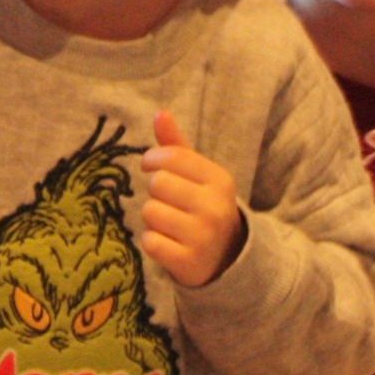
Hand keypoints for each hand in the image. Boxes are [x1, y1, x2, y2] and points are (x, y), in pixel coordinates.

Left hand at [139, 109, 244, 287]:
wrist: (225, 258)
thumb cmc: (202, 206)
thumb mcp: (197, 175)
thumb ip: (176, 146)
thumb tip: (160, 113)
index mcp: (219, 179)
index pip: (172, 156)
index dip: (153, 158)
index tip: (151, 166)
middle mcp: (215, 206)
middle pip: (158, 183)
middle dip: (156, 192)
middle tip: (169, 202)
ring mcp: (203, 236)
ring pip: (150, 212)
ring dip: (153, 218)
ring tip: (169, 224)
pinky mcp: (188, 262)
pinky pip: (150, 241)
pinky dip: (152, 242)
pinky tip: (168, 243)